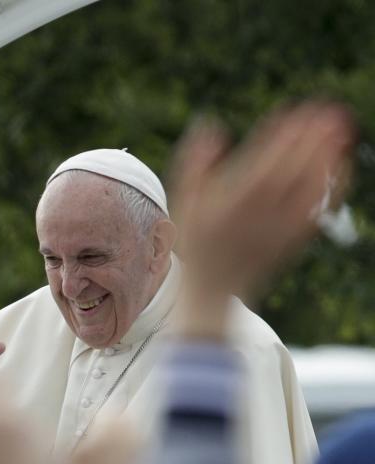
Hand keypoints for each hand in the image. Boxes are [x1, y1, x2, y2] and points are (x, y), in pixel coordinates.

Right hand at [170, 103, 354, 335]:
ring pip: (308, 191)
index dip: (281, 137)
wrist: (211, 290)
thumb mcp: (184, 202)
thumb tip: (210, 124)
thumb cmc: (196, 241)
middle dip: (311, 141)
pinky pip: (317, 211)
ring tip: (342, 129)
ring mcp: (279, 229)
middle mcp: (257, 216)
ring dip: (328, 158)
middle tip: (330, 110)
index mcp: (230, 205)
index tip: (296, 110)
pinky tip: (341, 166)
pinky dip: (332, 188)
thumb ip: (195, 163)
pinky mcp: (293, 240)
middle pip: (291, 173)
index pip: (261, 165)